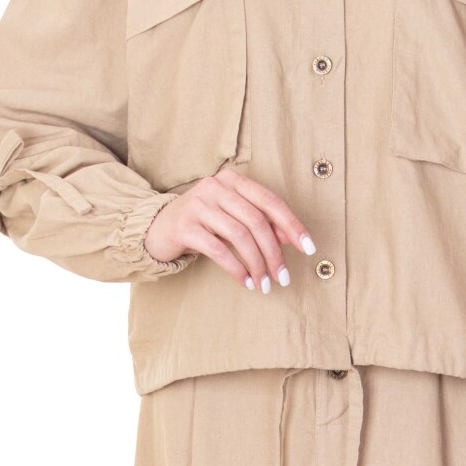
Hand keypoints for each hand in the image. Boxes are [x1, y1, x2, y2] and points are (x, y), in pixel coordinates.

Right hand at [143, 168, 314, 292]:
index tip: (309, 248)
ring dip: (257, 265)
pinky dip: (237, 268)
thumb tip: (291, 238)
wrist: (157, 228)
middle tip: (284, 278)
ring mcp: (198, 204)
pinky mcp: (185, 226)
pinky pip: (219, 250)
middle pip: (256, 221)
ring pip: (240, 237)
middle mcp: (215, 187)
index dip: (292, 225)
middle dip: (274, 253)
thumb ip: (260, 224)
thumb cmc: (203, 224)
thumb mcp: (232, 219)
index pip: (270, 201)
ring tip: (265, 285)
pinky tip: (246, 282)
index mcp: (232, 180)